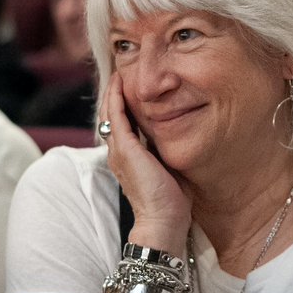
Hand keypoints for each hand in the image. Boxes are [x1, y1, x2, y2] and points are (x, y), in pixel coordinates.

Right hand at [101, 73, 190, 252]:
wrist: (163, 223)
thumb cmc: (171, 202)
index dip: (124, 103)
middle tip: (122, 69)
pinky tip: (120, 81)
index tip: (132, 85)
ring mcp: (119, 150)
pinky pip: (116, 116)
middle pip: (111, 114)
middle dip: (115, 92)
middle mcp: (118, 152)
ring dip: (113, 90)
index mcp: (128, 157)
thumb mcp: (169, 168)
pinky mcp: (125, 149)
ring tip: (119, 69)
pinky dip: (116, 97)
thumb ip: (168, 152)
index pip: (121, 123)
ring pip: (110, 111)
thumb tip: (182, 135)